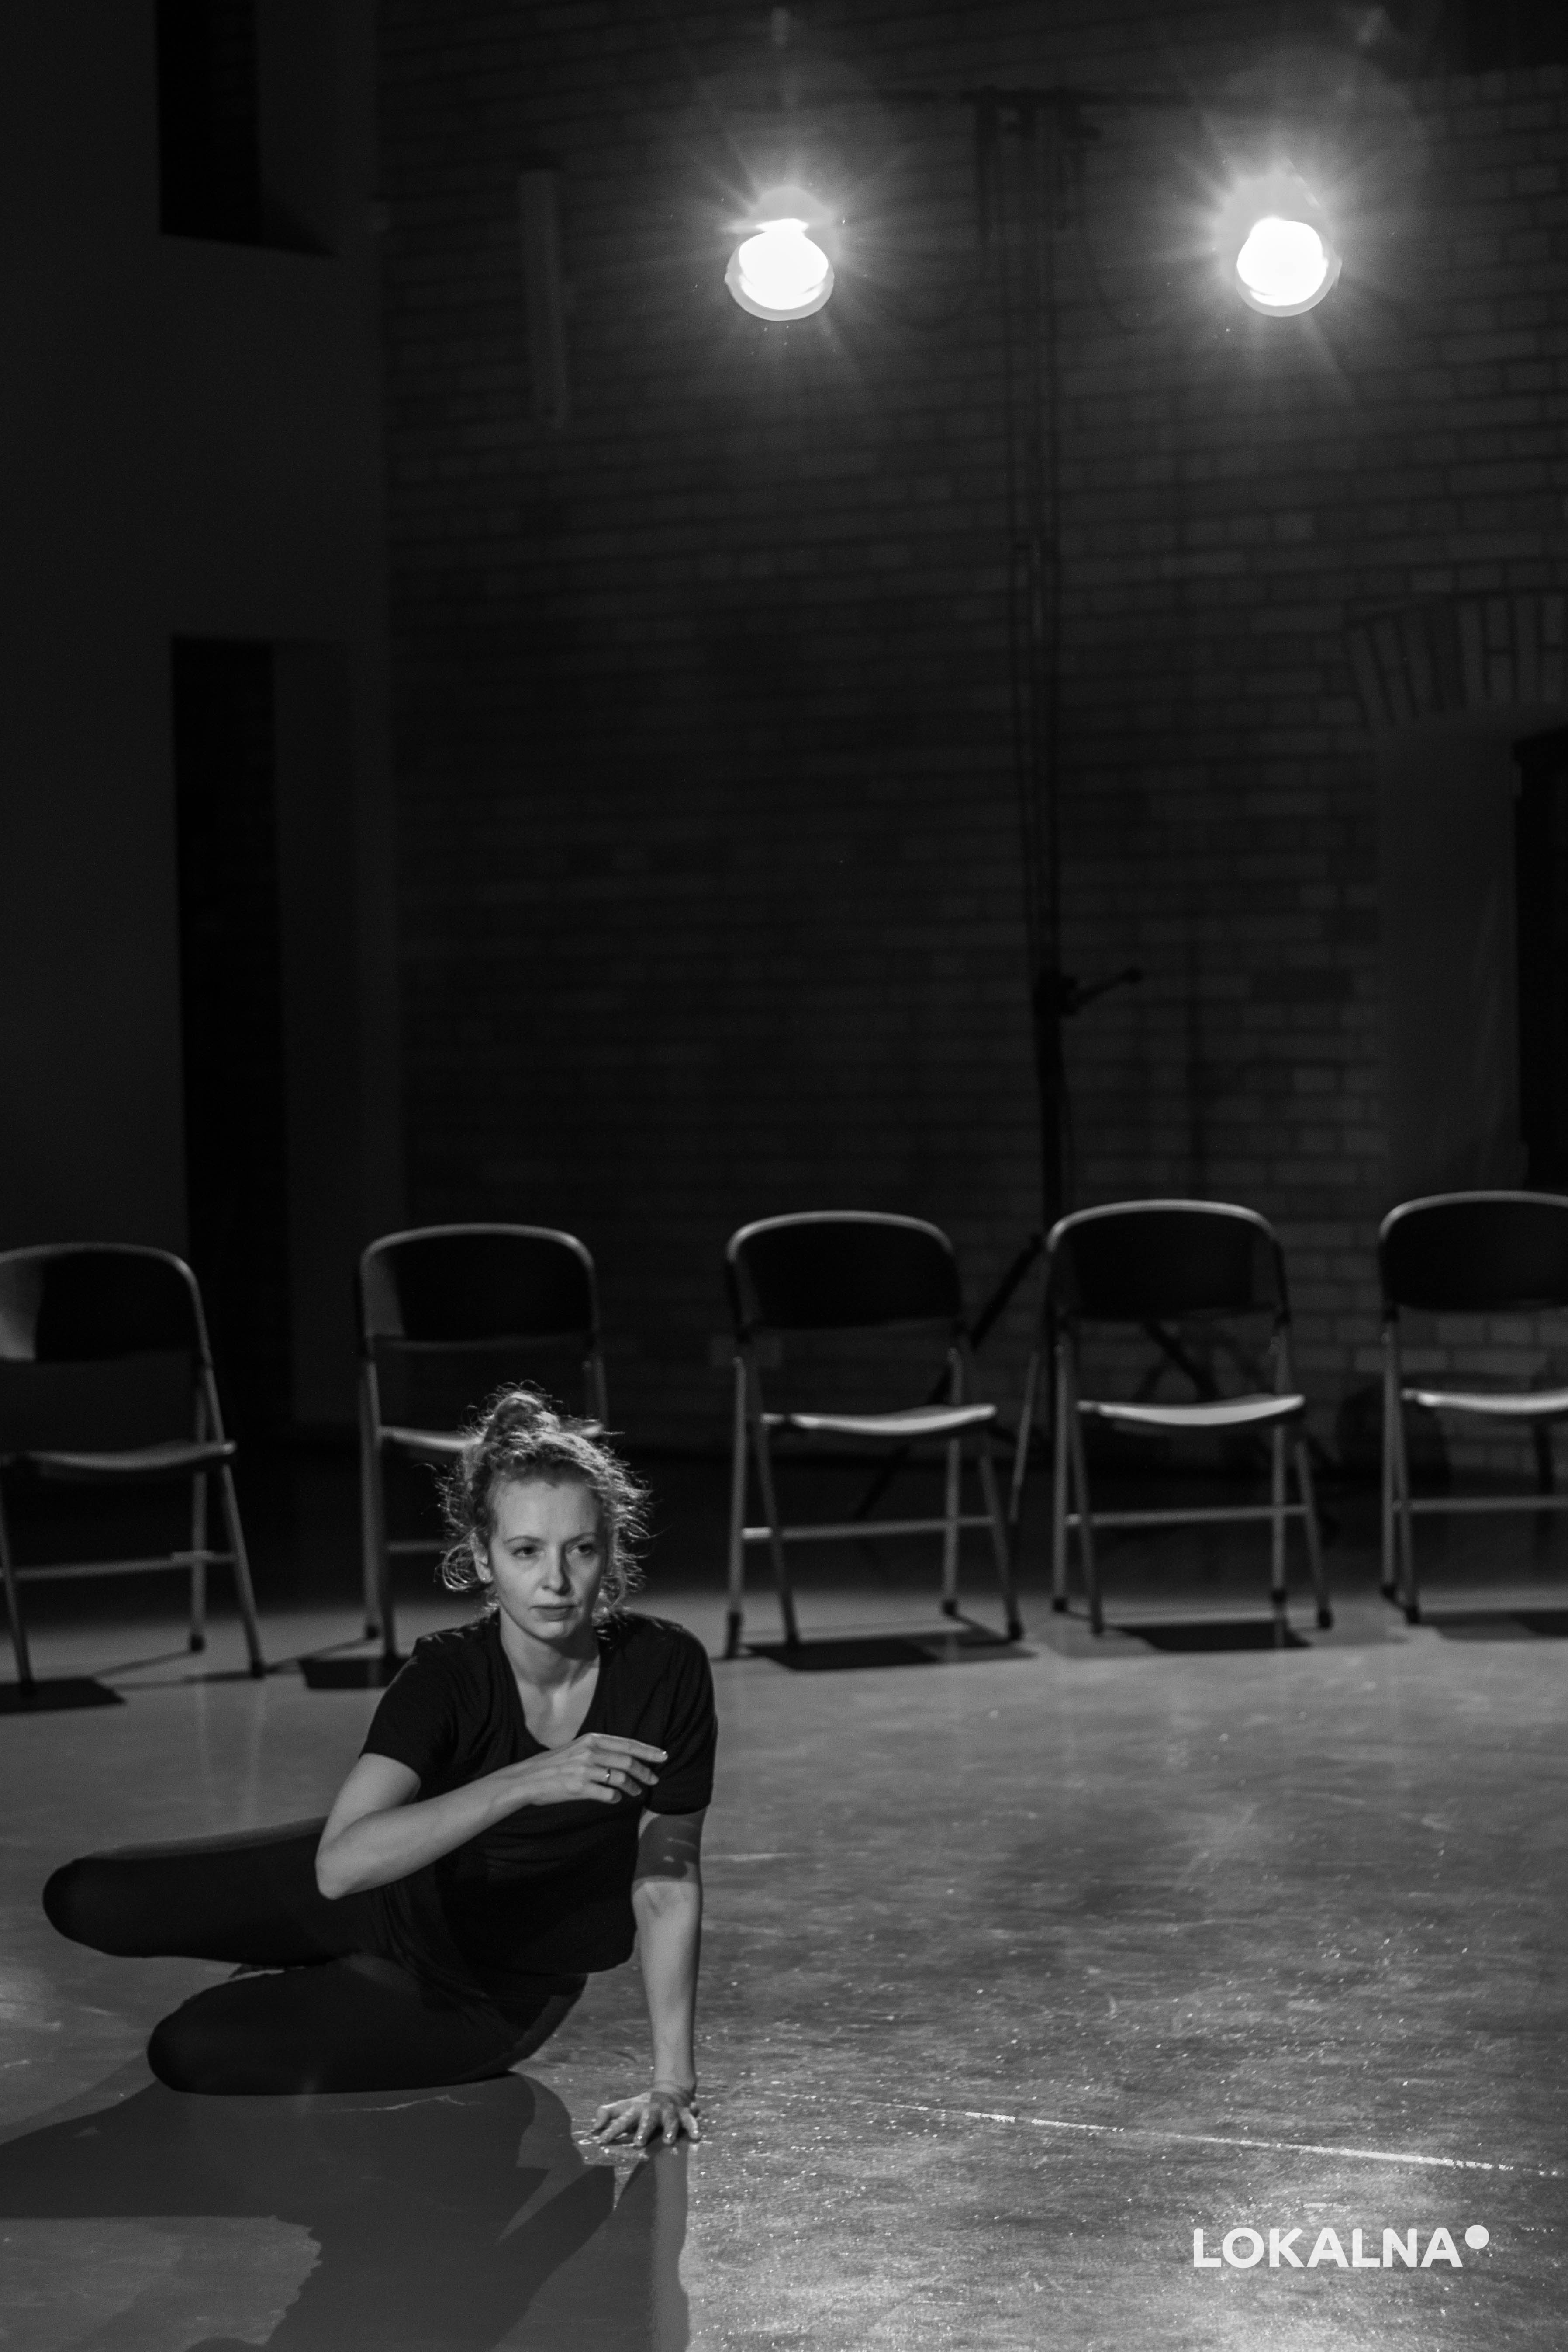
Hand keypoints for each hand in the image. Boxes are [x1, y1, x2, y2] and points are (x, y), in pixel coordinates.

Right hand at [510, 1733, 665, 1807]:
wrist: (528, 1779)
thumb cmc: (553, 1764)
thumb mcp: (577, 1748)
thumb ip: (598, 1750)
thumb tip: (624, 1758)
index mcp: (591, 1740)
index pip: (627, 1744)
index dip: (648, 1751)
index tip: (663, 1757)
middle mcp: (590, 1752)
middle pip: (628, 1761)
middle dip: (646, 1771)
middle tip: (654, 1780)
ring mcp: (585, 1770)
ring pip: (621, 1778)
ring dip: (633, 1788)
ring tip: (636, 1794)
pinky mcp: (579, 1788)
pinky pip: (607, 1794)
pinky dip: (615, 1798)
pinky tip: (615, 1800)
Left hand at [589, 2087, 699, 2147]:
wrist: (671, 2090)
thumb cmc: (642, 2106)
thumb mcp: (624, 2107)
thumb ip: (607, 2114)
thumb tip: (592, 2128)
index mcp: (637, 2109)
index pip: (621, 2120)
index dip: (611, 2130)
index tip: (601, 2141)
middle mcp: (653, 2109)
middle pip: (647, 2120)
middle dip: (643, 2131)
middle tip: (638, 2143)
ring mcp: (670, 2111)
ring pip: (670, 2121)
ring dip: (669, 2130)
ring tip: (668, 2141)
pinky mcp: (684, 2113)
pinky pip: (690, 2120)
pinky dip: (693, 2127)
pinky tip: (696, 2136)